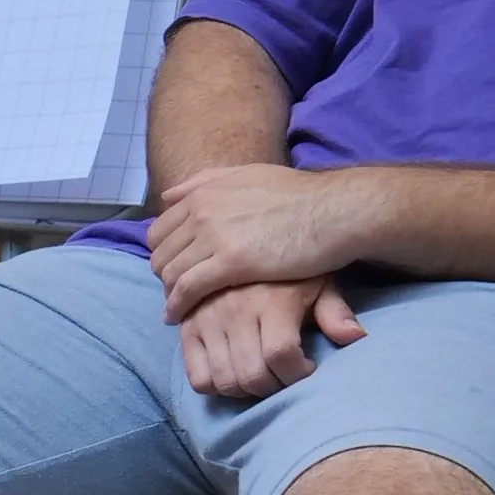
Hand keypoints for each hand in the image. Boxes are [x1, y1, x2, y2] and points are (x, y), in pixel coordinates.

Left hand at [148, 162, 366, 320]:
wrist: (333, 210)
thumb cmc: (299, 196)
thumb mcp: (248, 176)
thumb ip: (207, 182)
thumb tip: (169, 195)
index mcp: (205, 192)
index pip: (161, 228)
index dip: (164, 253)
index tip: (173, 269)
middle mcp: (202, 211)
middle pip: (161, 252)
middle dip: (164, 275)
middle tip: (174, 293)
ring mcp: (215, 235)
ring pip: (171, 271)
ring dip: (169, 293)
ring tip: (176, 309)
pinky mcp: (231, 262)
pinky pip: (188, 288)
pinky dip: (177, 306)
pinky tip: (178, 318)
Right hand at [175, 278, 365, 401]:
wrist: (244, 233)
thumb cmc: (291, 266)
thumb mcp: (318, 280)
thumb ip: (335, 311)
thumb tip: (355, 337)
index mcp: (271, 301)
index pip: (281, 356)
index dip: (297, 374)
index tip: (307, 367)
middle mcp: (235, 310)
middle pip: (252, 376)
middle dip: (274, 386)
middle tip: (283, 374)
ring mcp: (206, 319)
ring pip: (224, 380)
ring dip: (246, 389)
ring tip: (260, 372)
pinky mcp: (187, 326)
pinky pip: (197, 376)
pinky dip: (215, 384)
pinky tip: (232, 370)